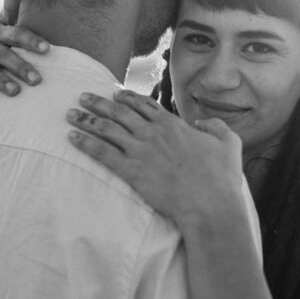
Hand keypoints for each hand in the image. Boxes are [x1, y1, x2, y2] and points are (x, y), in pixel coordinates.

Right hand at [0, 0, 48, 102]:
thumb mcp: (1, 39)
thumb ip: (20, 31)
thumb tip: (51, 22)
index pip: (15, 33)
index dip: (30, 40)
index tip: (47, 49)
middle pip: (1, 52)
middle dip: (20, 66)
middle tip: (37, 80)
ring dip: (0, 79)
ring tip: (15, 92)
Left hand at [67, 90, 243, 230]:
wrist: (210, 204)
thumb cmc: (222, 177)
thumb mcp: (229, 143)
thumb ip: (216, 127)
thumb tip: (202, 124)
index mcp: (172, 124)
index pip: (143, 104)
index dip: (126, 97)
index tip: (114, 94)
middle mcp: (153, 132)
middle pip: (119, 111)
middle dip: (98, 102)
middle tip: (82, 96)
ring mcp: (141, 150)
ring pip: (107, 128)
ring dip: (86, 119)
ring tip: (70, 114)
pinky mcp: (132, 171)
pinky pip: (102, 153)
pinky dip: (85, 144)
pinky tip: (72, 138)